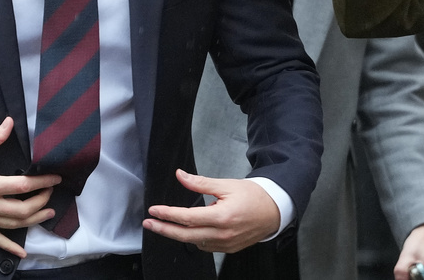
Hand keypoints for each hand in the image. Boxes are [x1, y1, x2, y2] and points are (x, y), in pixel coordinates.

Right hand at [0, 117, 61, 257]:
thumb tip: (9, 122)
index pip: (22, 186)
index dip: (42, 182)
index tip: (55, 178)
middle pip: (23, 209)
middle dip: (41, 201)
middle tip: (50, 193)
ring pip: (13, 225)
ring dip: (34, 220)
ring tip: (48, 214)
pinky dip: (10, 248)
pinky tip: (21, 253)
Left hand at [142, 170, 280, 253]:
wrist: (274, 210)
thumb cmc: (253, 196)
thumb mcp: (226, 185)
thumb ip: (200, 183)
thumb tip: (180, 175)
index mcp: (222, 216)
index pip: (188, 218)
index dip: (168, 214)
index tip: (154, 211)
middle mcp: (223, 234)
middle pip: (187, 236)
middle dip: (165, 230)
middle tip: (149, 224)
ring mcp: (226, 244)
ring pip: (195, 243)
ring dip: (179, 235)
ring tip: (164, 225)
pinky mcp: (229, 249)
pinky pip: (206, 247)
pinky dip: (195, 239)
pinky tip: (189, 231)